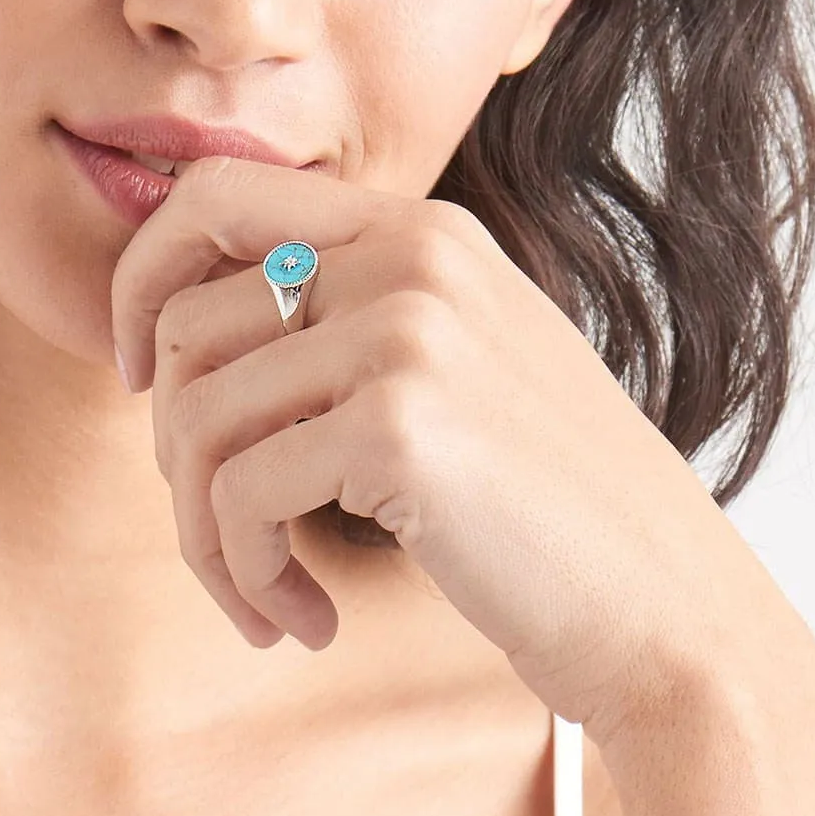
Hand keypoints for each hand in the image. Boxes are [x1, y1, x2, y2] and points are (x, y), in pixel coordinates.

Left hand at [108, 153, 778, 733]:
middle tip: (224, 537)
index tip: (138, 379)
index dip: (139, 279)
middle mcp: (411, 258)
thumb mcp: (459, 368)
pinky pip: (237, 496)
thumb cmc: (552, 514)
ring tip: (266, 599)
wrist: (675, 615)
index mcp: (421, 231)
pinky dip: (248, 575)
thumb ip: (348, 322)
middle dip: (171, 450)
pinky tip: (308, 622)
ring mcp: (407, 335)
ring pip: (195, 420)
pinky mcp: (398, 427)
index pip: (214, 192)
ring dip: (208, 539)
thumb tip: (174, 339)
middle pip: (184, 324)